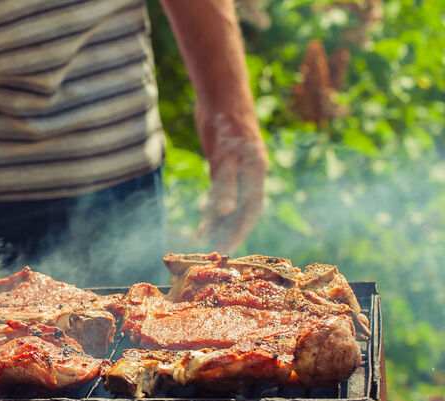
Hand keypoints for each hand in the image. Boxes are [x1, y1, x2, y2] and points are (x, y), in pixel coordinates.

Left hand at [194, 106, 267, 253]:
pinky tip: (203, 215)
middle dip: (227, 231)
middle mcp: (250, 173)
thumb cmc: (225, 122)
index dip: (238, 231)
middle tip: (212, 251)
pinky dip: (212, 203)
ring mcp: (238, 167)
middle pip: (241, 209)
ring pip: (229, 200)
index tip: (225, 249)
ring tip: (202, 238)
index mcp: (256, 172)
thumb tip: (223, 214)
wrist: (221, 92)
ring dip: (217, 220)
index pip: (250, 211)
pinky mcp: (225, 161)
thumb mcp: (223, 156)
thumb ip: (225, 185)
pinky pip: (221, 189)